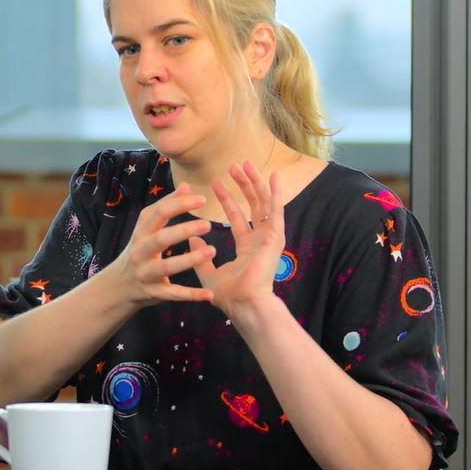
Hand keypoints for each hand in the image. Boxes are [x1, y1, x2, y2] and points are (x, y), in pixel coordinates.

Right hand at [110, 183, 215, 306]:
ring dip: (190, 259)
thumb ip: (166, 207)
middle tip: (208, 224)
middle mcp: (140, 252)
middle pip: (160, 239)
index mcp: (141, 232)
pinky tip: (209, 294)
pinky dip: (191, 295)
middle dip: (183, 230)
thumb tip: (186, 185)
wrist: (118, 286)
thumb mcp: (147, 228)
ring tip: (212, 251)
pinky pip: (173, 294)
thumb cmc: (139, 250)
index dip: (179, 204)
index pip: (158, 213)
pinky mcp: (153, 292)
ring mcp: (146, 273)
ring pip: (167, 266)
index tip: (202, 199)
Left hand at [189, 161, 284, 321]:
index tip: (216, 184)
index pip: (238, 218)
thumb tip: (193, 238)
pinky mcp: (275, 237)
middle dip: (244, 185)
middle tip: (234, 166)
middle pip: (254, 206)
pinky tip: (274, 177)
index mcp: (248, 248)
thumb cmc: (229, 295)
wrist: (243, 304)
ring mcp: (270, 238)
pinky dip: (276, 193)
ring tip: (246, 165)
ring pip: (264, 204)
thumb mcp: (209, 273)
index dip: (228, 200)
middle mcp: (260, 240)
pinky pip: (277, 211)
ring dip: (256, 183)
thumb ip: (201, 255)